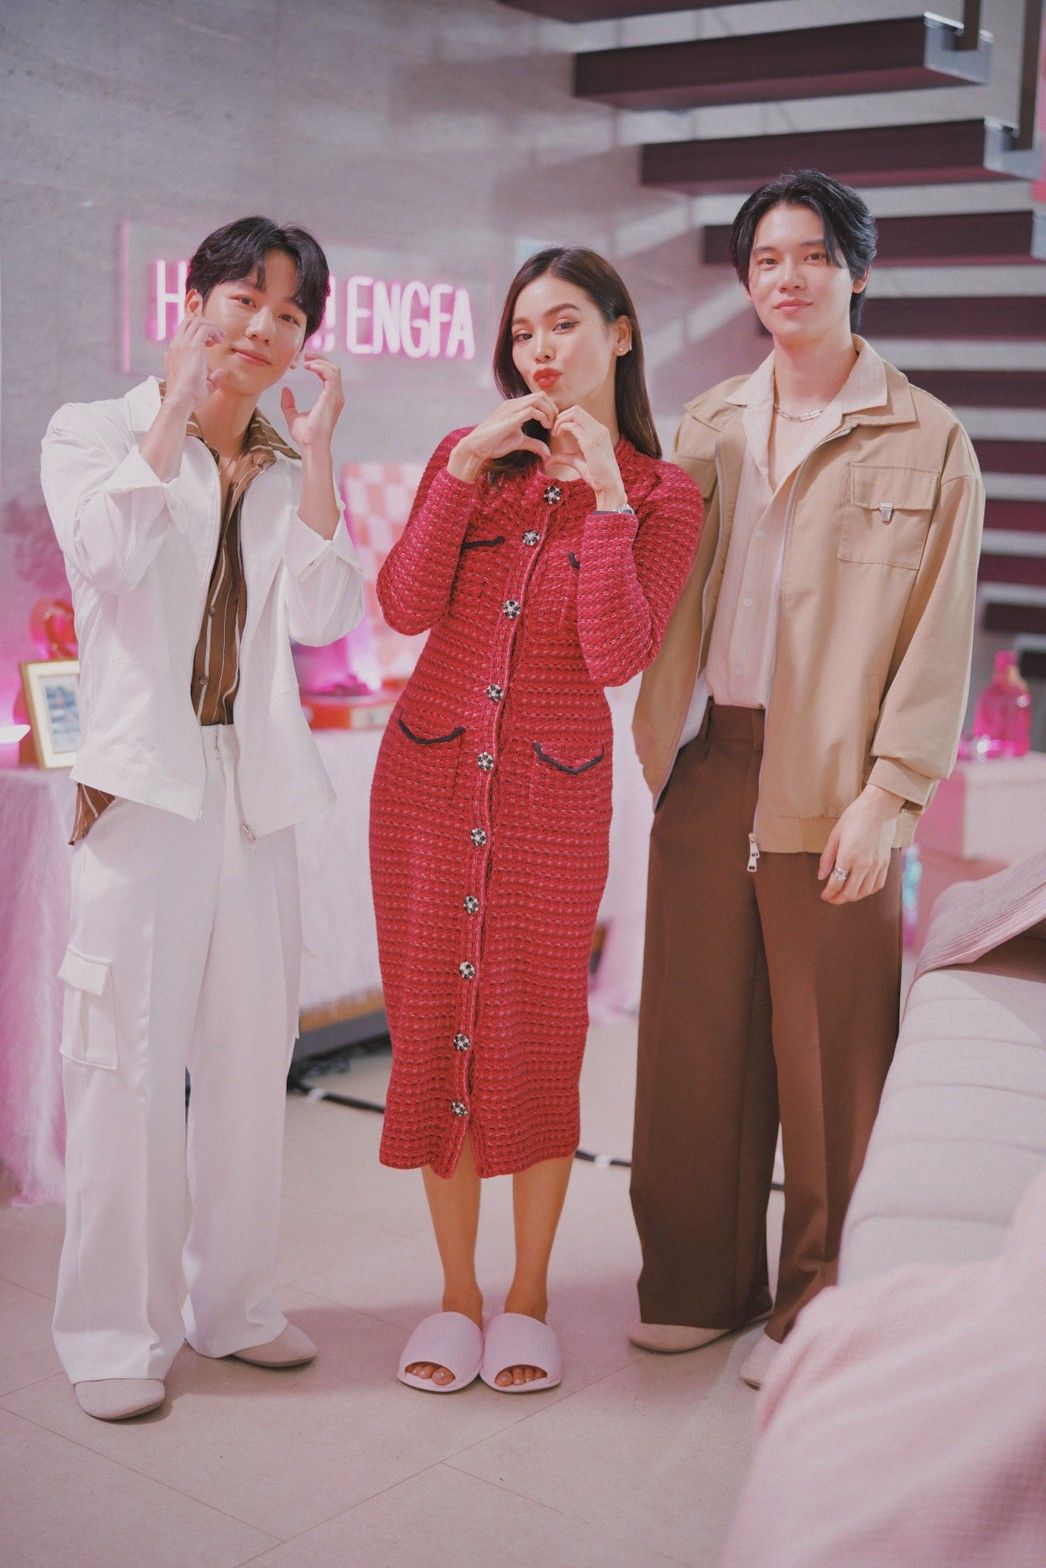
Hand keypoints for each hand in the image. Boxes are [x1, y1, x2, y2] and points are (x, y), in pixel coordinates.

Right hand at [164, 314, 223, 409]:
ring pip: (196, 321)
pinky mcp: (192, 347)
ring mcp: (182, 345)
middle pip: (188, 321)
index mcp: (173, 353)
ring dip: (211, 327)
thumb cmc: (189, 398)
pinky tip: (219, 341)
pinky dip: (214, 331)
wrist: (181, 400)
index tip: (210, 343)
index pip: (183, 332)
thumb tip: (222, 372)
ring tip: (220, 339)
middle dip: (205, 324)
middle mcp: (176, 346)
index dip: (198, 332)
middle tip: (217, 338)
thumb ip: (211, 379)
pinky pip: (204, 328)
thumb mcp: (201, 387)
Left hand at [280, 357, 344, 451]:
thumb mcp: (292, 416)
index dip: (319, 364)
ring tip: (306, 362)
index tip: (306, 361)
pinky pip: (331, 375)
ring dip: (320, 362)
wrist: (311, 445)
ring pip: (335, 370)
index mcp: (330, 399)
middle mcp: (336, 397)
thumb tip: (285, 390)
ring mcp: (336, 397)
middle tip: (306, 355)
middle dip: (321, 359)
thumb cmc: (305, 435)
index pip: (330, 375)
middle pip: (334, 369)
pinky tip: (309, 367)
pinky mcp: (333, 398)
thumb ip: (289, 403)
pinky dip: (321, 367)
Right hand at [447, 392, 557, 480]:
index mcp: (515, 406)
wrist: (476, 447)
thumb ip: (534, 444)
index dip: (550, 408)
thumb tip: (548, 453)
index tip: (553, 424)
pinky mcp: (510, 418)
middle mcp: (514, 403)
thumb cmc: (494, 443)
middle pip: (541, 395)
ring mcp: (511, 408)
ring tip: (550, 426)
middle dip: (553, 408)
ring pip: (538, 399)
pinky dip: (543, 417)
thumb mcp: (519, 442)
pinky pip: (532, 411)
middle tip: (555, 424)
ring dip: (549, 412)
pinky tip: (545, 428)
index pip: (538, 397)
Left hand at [548, 405, 624, 506]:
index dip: (565, 417)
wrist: (608, 485)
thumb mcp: (576, 462)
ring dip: (560, 420)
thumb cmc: (595, 475)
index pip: (580, 413)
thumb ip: (563, 457)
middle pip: (576, 409)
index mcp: (599, 431)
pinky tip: (557, 436)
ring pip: (574, 413)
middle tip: (552, 429)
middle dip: (561, 416)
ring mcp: (596, 434)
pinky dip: (561, 427)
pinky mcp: (591, 442)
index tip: (556, 429)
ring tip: (554, 432)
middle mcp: (599, 429)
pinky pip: (573, 426)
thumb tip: (548, 461)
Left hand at [818, 784, 904, 903]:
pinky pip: (878, 885)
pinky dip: (868, 891)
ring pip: (865, 892)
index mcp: (848, 856)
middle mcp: (864, 864)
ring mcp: (877, 864)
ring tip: (844, 894)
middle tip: (831, 898)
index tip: (824, 896)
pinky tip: (861, 889)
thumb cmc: (855, 817)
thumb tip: (821, 877)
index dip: (829, 893)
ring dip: (853, 897)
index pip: (836, 884)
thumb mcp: (835, 835)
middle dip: (838, 899)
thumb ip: (827, 858)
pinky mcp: (886, 863)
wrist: (880, 807)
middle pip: (850, 892)